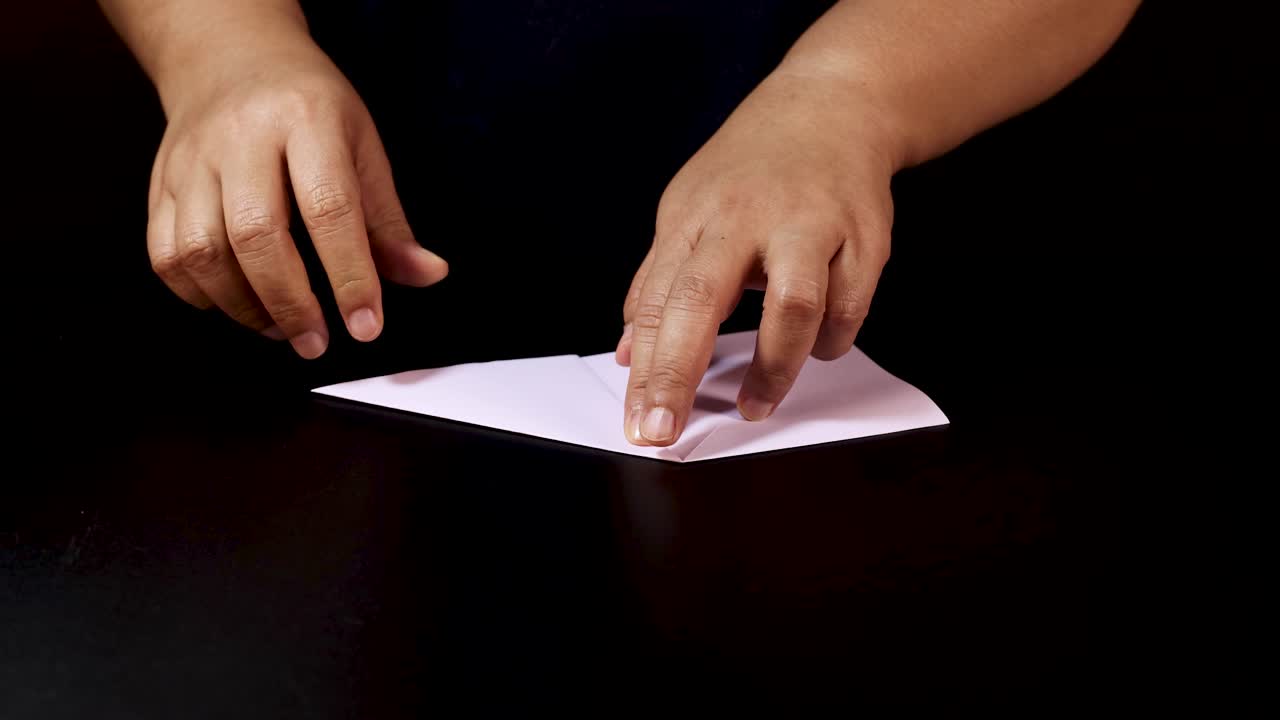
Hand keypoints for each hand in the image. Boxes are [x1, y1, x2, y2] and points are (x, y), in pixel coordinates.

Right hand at [146, 30, 446, 357]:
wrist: (231, 56)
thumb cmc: (308, 108)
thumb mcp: (363, 147)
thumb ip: (388, 220)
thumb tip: (426, 274)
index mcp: (307, 120)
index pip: (330, 208)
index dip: (350, 275)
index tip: (366, 324)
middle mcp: (243, 137)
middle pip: (256, 234)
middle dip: (290, 302)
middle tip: (316, 342)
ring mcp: (193, 160)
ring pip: (202, 250)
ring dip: (244, 306)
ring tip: (280, 326)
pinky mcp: (161, 183)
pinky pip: (166, 254)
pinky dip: (199, 294)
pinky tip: (235, 302)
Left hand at [616, 70, 899, 445]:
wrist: (833, 104)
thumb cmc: (752, 168)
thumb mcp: (687, 209)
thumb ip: (658, 283)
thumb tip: (627, 354)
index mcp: (696, 217)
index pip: (657, 302)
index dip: (645, 369)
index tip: (638, 423)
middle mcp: (748, 218)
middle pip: (703, 300)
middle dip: (679, 372)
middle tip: (666, 429)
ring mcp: (811, 223)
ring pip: (794, 304)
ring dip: (774, 366)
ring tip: (756, 403)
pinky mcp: (865, 234)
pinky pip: (851, 305)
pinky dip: (832, 339)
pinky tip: (818, 347)